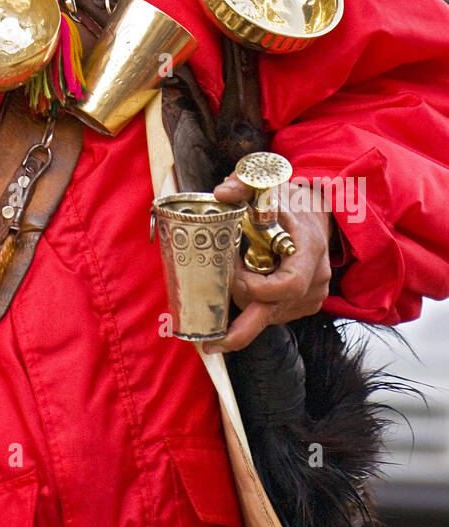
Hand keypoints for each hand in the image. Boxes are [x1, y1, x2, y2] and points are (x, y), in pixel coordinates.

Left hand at [202, 173, 332, 353]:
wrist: (316, 214)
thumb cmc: (288, 200)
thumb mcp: (267, 183)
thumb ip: (243, 183)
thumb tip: (221, 193)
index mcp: (309, 250)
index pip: (288, 285)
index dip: (256, 286)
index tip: (233, 273)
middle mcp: (315, 279)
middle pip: (275, 313)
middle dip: (241, 331)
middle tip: (210, 343)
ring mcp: (311, 296)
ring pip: (270, 315)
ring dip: (244, 304)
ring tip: (228, 281)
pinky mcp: (303, 304)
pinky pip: (273, 314)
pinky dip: (253, 306)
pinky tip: (241, 289)